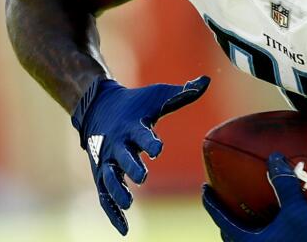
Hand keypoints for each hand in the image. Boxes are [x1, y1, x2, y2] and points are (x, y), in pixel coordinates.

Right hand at [71, 75, 209, 234]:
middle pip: (123, 156)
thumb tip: (206, 80)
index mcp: (132, 126)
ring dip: (117, 190)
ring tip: (128, 203)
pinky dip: (111, 212)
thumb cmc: (137, 103)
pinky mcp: (101, 173)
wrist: (99, 105)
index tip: (158, 148)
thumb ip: (183, 94)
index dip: (150, 141)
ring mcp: (106, 160)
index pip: (141, 134)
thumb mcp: (158, 95)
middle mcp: (117, 143)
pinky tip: (123, 229)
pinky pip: (104, 195)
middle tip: (142, 176)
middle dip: (131, 166)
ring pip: (109, 178)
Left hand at [202, 152, 306, 241]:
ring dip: (248, 228)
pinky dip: (267, 234)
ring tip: (252, 214)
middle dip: (228, 219)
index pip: (222, 218)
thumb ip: (285, 185)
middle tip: (227, 202)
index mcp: (247, 241)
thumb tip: (275, 158)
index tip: (205, 188)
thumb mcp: (297, 212)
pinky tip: (280, 227)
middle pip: (231, 235)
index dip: (212, 202)